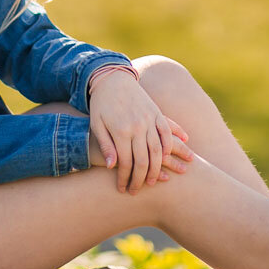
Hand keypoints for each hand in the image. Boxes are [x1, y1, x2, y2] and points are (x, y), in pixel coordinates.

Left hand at [87, 73, 192, 193]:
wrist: (112, 78)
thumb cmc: (100, 104)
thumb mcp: (97, 125)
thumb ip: (106, 146)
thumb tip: (112, 167)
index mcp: (121, 131)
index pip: (126, 163)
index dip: (125, 178)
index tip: (123, 189)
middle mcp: (138, 126)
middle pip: (144, 160)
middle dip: (141, 179)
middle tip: (138, 190)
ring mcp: (150, 119)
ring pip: (159, 150)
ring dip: (159, 167)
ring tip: (157, 180)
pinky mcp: (156, 113)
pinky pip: (167, 132)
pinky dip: (172, 144)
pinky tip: (172, 154)